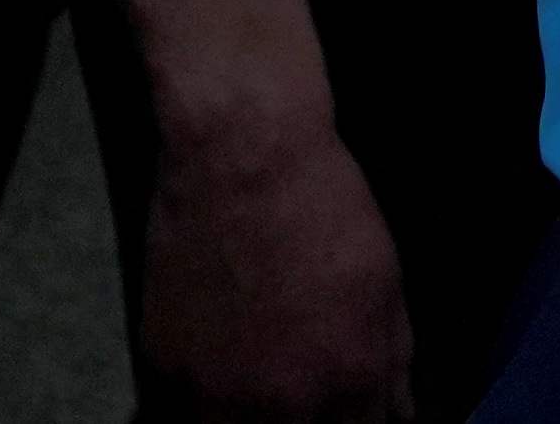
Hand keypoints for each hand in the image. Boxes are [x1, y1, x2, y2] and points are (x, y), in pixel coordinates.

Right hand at [136, 114, 412, 420]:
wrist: (244, 161)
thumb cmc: (322, 208)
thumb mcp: (386, 283)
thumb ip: (392, 360)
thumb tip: (396, 410)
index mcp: (348, 380)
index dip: (356, 421)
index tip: (351, 409)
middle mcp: (281, 401)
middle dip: (307, 418)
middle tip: (302, 379)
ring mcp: (216, 392)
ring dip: (250, 415)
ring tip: (261, 374)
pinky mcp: (163, 370)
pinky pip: (183, 408)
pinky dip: (203, 396)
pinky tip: (220, 358)